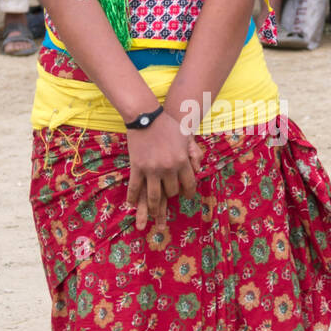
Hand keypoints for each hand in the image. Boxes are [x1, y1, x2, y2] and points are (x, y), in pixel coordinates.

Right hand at [126, 111, 197, 229]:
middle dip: (171, 196)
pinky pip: (135, 187)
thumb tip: (199, 169)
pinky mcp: (137, 167)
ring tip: (153, 215)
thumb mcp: (186, 136)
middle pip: (171, 191)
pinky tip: (131, 205)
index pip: (189, 184)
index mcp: (182, 161)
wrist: (146, 116)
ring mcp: (151, 169)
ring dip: (153, 208)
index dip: (189, 193)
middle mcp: (168, 168)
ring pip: (154, 196)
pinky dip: (132, 198)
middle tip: (168, 199)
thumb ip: (194, 153)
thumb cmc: (168, 125)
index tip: (187, 196)